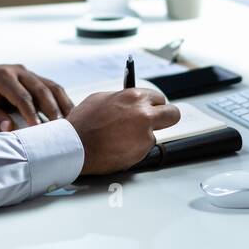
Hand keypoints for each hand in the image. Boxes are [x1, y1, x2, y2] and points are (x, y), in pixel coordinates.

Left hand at [0, 61, 73, 132]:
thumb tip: (9, 129)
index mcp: (3, 77)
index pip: (22, 96)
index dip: (31, 113)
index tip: (38, 129)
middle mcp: (20, 72)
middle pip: (42, 90)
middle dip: (53, 110)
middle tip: (61, 128)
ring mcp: (30, 74)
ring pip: (52, 87)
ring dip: (63, 104)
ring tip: (72, 122)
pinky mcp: (36, 78)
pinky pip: (53, 88)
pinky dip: (62, 101)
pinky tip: (71, 114)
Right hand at [66, 88, 180, 174]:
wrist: (75, 146)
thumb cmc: (83, 123)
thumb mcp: (101, 98)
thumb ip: (121, 98)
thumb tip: (130, 99)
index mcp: (134, 97)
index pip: (159, 98)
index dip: (155, 105)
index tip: (153, 109)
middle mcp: (143, 113)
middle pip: (172, 114)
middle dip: (166, 118)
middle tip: (158, 123)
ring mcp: (144, 133)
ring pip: (154, 134)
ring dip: (143, 136)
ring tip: (123, 138)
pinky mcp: (141, 151)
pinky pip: (143, 148)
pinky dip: (135, 149)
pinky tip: (119, 146)